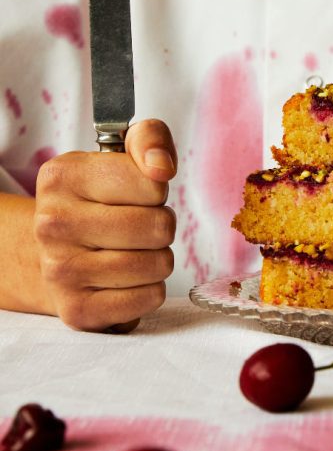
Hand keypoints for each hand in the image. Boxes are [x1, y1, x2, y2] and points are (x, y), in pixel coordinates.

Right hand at [33, 119, 176, 331]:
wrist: (54, 254)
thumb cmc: (101, 201)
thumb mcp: (121, 155)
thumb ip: (150, 139)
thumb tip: (162, 166)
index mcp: (62, 176)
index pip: (153, 184)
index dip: (156, 190)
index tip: (137, 193)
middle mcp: (53, 223)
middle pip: (159, 227)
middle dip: (161, 225)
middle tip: (139, 226)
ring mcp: (61, 270)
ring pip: (159, 264)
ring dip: (158, 258)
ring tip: (132, 251)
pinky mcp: (78, 310)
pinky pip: (150, 298)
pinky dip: (150, 289)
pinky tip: (128, 280)